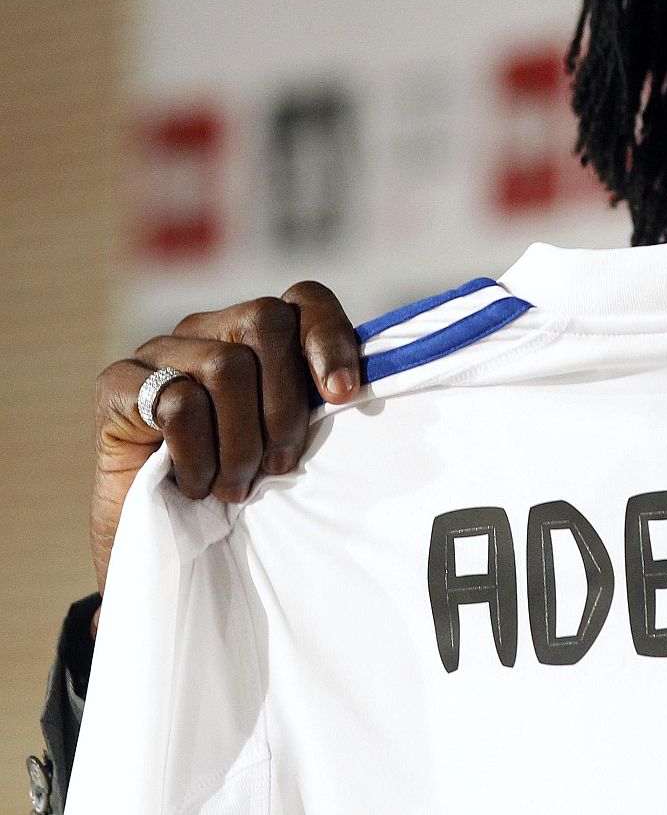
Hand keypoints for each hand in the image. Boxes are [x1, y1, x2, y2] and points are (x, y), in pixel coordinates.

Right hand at [90, 282, 361, 598]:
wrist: (158, 543)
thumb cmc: (236, 490)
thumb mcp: (290, 443)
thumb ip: (320, 405)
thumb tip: (373, 385)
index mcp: (258, 335)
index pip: (305, 299)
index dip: (330, 338)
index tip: (344, 395)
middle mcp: (210, 329)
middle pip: (266, 322)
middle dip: (285, 403)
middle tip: (281, 465)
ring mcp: (160, 351)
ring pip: (226, 366)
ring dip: (241, 441)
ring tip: (236, 487)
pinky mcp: (117, 383)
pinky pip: (177, 402)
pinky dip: (197, 455)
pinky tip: (195, 485)